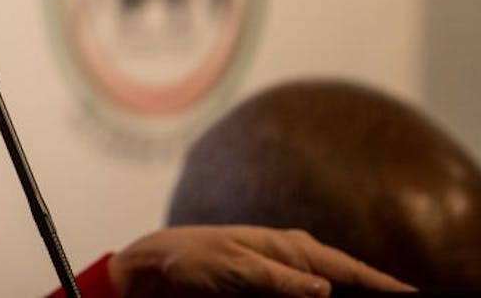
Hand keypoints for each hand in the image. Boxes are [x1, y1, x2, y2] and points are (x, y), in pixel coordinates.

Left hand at [108, 226, 413, 296]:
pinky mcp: (271, 292)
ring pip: (331, 292)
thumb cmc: (192, 261)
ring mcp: (285, 276)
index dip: (383, 285)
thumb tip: (323, 288)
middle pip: (348, 282)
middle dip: (374, 293)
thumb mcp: (235, 269)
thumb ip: (279, 279)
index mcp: (290, 247)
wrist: (155, 268)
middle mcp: (294, 259)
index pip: (349, 269)